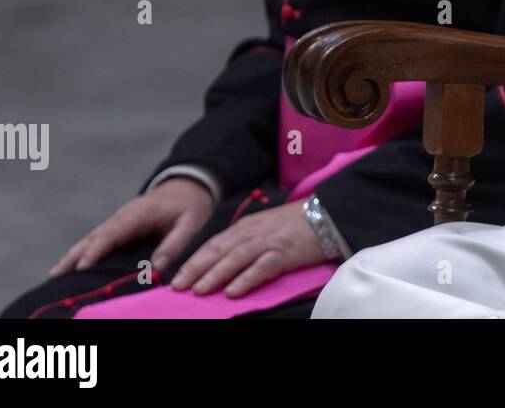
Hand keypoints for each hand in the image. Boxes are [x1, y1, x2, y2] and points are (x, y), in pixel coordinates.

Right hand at [50, 177, 212, 278]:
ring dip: (74, 255)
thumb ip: (175, 243)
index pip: (112, 233)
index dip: (96, 250)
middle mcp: (123, 217)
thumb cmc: (190, 204)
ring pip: (92, 239)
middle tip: (55, 274)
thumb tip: (157, 266)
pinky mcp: (121, 228)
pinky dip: (84, 252)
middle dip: (74, 255)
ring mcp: (119, 222)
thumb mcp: (191, 222)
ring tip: (55, 274)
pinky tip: (74, 266)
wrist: (189, 185)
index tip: (82, 266)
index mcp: (137, 214)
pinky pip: (100, 241)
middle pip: (94, 237)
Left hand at [169, 200, 324, 297]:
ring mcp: (269, 242)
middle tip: (179, 286)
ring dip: (216, 274)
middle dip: (197, 268)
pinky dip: (246, 279)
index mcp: (246, 226)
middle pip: (220, 250)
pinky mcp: (285, 253)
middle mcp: (253, 232)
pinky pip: (262, 267)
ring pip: (236, 258)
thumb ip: (245, 240)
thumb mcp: (265, 227)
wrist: (327, 213)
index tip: (177, 276)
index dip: (194, 260)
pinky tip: (233, 291)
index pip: (214, 244)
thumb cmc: (296, 224)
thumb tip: (221, 261)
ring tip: (200, 290)